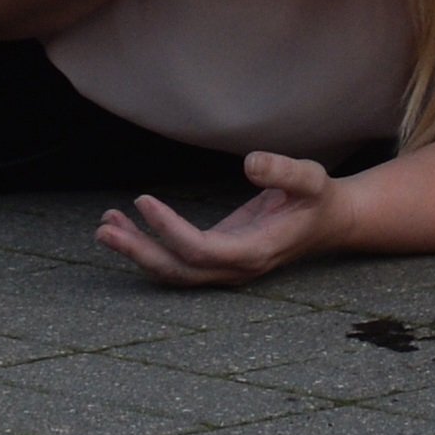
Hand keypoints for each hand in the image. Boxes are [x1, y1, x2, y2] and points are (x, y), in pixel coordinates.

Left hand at [100, 153, 340, 287]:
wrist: (330, 222)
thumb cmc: (318, 198)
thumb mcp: (311, 178)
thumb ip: (283, 171)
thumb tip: (250, 162)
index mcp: (255, 252)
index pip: (201, 250)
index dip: (169, 230)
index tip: (143, 200)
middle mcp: (236, 269)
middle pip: (179, 270)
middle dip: (139, 251)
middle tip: (104, 228)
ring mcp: (225, 269)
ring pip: (174, 271)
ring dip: (137, 251)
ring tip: (104, 226)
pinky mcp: (217, 258)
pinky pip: (178, 260)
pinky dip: (150, 246)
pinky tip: (127, 224)